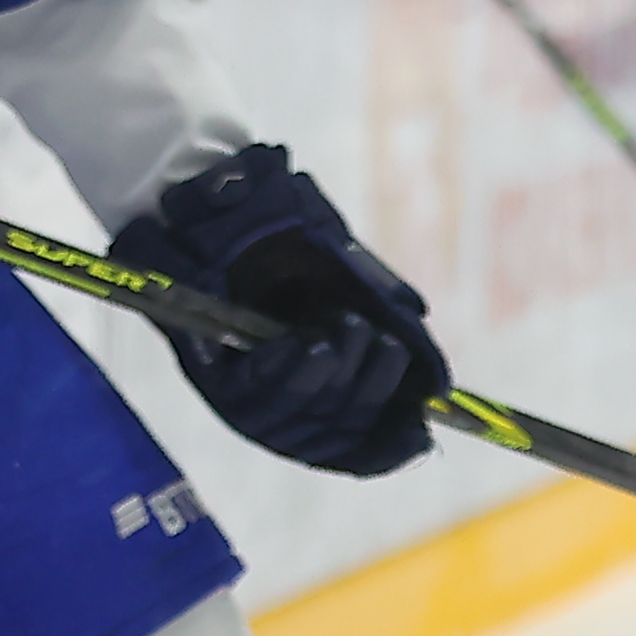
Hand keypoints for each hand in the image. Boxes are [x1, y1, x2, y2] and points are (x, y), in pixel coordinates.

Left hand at [115, 145, 446, 476]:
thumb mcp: (346, 268)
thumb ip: (389, 326)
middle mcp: (273, 393)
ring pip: (289, 426)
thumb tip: (436, 385)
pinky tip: (307, 347)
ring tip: (349, 331)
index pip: (349, 446)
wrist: (218, 186)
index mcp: (314, 378)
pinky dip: (283, 377)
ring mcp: (235, 384)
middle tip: (384, 344)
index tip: (421, 435)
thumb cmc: (283, 224)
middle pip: (325, 438)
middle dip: (367, 398)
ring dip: (330, 386)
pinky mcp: (198, 366)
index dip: (384, 450)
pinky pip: (245, 396)